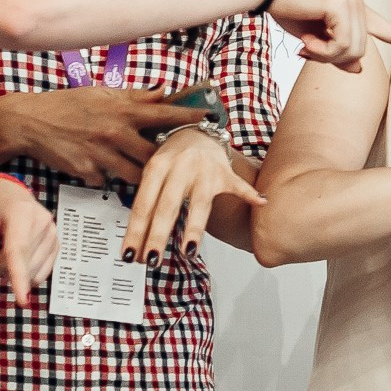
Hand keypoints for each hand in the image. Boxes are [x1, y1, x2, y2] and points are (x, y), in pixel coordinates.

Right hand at [0, 87, 206, 187]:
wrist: (28, 122)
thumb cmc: (65, 105)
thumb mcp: (101, 94)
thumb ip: (134, 97)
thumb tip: (162, 92)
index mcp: (121, 111)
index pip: (165, 114)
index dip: (189, 116)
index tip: (208, 118)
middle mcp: (115, 133)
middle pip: (156, 154)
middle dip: (165, 158)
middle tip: (172, 156)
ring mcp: (101, 155)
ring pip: (136, 174)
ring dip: (141, 172)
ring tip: (139, 167)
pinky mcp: (87, 172)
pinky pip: (108, 180)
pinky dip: (109, 176)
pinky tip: (103, 167)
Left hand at [0, 175, 58, 307]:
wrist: (5, 194)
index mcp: (22, 212)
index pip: (19, 250)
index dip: (19, 277)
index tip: (23, 301)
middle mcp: (43, 222)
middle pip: (23, 264)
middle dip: (1, 266)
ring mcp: (53, 234)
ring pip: (33, 272)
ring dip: (14, 270)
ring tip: (5, 249)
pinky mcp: (57, 245)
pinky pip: (41, 273)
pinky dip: (26, 271)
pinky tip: (19, 255)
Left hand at [121, 125, 262, 263]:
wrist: (196, 131)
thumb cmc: (172, 157)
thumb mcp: (152, 172)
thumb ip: (148, 202)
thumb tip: (137, 242)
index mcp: (157, 167)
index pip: (144, 205)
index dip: (136, 232)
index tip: (130, 255)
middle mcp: (180, 167)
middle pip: (167, 207)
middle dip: (158, 235)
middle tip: (152, 259)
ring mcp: (204, 171)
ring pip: (199, 202)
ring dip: (193, 228)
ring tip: (188, 250)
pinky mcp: (224, 173)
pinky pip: (237, 185)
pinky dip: (249, 194)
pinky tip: (260, 203)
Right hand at [266, 0, 390, 71]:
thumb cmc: (290, 9)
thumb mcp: (316, 39)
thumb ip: (338, 53)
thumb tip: (358, 69)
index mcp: (357, 10)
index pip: (387, 30)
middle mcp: (359, 3)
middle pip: (361, 51)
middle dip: (333, 59)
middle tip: (309, 50)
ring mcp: (353, 1)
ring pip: (352, 50)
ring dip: (325, 55)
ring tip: (307, 42)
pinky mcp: (342, 3)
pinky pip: (341, 44)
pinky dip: (322, 50)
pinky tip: (308, 39)